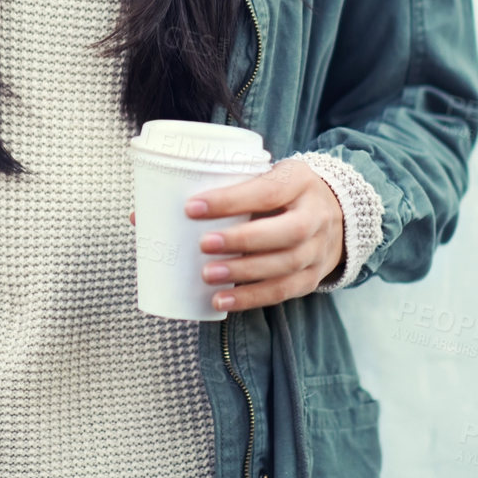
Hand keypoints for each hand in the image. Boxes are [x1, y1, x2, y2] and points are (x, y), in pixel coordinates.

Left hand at [127, 159, 344, 310]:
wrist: (338, 211)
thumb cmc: (282, 190)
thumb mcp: (264, 175)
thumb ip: (217, 190)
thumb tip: (140, 213)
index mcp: (298, 181)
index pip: (266, 190)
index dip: (230, 200)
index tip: (192, 206)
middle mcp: (314, 215)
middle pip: (284, 233)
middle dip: (241, 240)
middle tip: (202, 245)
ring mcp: (318, 249)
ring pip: (285, 266)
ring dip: (244, 274)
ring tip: (208, 276)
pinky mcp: (313, 277)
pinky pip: (284, 291)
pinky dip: (252, 299)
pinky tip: (223, 302)